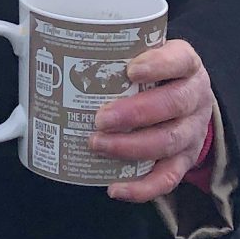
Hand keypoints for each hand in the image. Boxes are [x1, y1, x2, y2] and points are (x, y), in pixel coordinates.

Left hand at [90, 38, 215, 204]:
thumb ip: (116, 55)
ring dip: (131, 147)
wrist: (188, 103)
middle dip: (135, 113)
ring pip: (169, 141)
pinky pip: (168, 178)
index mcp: (187, 65)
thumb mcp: (147, 56)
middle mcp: (196, 98)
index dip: (158, 65)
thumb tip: (44, 51)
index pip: (180, 60)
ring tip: (98, 145)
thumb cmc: (156, 76)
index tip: (130, 70)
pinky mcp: (185, 160)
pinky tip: (115, 187)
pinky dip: (142, 187)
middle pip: (174, 104)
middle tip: (101, 118)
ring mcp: (192, 131)